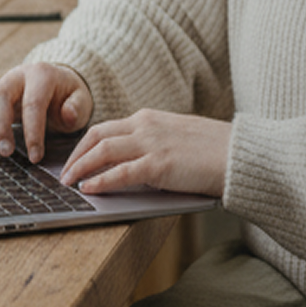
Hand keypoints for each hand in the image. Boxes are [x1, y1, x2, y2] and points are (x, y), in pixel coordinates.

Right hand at [0, 62, 91, 162]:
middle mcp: (18, 75)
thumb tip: (68, 114)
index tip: (35, 157)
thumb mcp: (81, 99)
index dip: (33, 132)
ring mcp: (3, 83)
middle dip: (1, 126)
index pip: (33, 103)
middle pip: (1, 96)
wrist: (59, 82)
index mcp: (41, 74)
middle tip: (5, 153)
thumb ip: (77, 107)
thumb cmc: (69, 95)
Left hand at [60, 109, 229, 196]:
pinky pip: (121, 172)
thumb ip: (154, 144)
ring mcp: (152, 144)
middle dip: (76, 155)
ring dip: (81, 167)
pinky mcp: (160, 165)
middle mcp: (146, 126)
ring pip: (103, 150)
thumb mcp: (177, 138)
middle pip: (97, 135)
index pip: (106, 128)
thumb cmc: (215, 151)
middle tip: (64, 172)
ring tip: (68, 182)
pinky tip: (89, 188)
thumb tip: (134, 162)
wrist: (241, 154)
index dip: (85, 144)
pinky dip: (101, 180)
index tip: (74, 158)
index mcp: (150, 118)